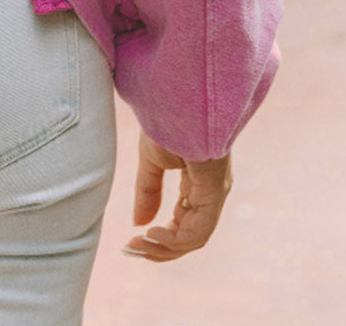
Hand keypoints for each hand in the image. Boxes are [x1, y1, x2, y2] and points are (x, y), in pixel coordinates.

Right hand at [124, 130, 232, 261]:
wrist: (176, 96)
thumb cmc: (166, 120)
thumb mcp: (151, 160)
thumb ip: (148, 192)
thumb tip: (139, 223)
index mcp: (199, 184)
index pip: (184, 224)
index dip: (159, 238)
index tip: (131, 240)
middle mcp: (211, 193)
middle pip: (189, 237)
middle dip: (159, 249)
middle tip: (131, 249)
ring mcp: (215, 193)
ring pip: (194, 239)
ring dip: (164, 248)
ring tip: (138, 243)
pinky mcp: (214, 191)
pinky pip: (198, 231)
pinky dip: (175, 241)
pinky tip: (152, 235)